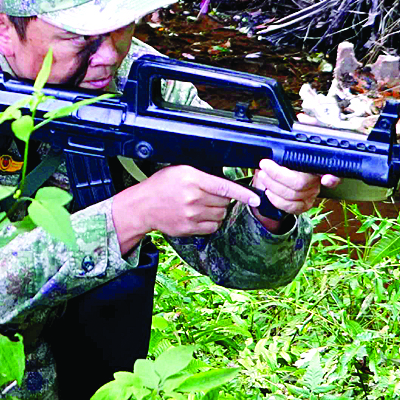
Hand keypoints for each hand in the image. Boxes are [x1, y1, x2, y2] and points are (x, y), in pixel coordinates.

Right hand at [109, 165, 258, 247]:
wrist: (142, 206)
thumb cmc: (161, 185)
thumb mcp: (180, 170)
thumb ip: (203, 175)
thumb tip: (226, 182)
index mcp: (192, 179)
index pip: (224, 187)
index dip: (243, 194)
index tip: (256, 199)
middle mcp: (193, 197)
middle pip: (224, 202)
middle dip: (222, 199)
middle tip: (208, 196)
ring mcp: (191, 215)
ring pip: (220, 215)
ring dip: (217, 211)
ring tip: (202, 206)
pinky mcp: (189, 228)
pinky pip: (212, 227)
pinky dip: (211, 223)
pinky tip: (200, 216)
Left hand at [250, 159, 336, 226]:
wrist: (270, 177)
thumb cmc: (278, 161)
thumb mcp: (282, 152)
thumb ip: (287, 152)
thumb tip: (280, 149)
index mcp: (315, 164)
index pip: (332, 172)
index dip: (332, 178)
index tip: (327, 179)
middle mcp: (317, 180)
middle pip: (300, 182)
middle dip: (277, 174)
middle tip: (265, 165)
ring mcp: (312, 194)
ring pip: (293, 195)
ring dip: (272, 185)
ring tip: (263, 176)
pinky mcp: (304, 206)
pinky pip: (291, 207)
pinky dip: (276, 200)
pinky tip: (269, 191)